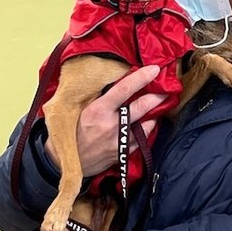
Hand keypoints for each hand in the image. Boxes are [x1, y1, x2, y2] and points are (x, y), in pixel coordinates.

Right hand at [44, 64, 165, 176]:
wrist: (64, 161)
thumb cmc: (70, 131)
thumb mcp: (79, 110)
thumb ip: (97, 98)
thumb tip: (115, 80)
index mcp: (98, 110)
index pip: (124, 89)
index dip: (141, 78)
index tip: (154, 69)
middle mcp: (111, 125)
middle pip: (141, 107)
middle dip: (157, 97)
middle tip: (167, 89)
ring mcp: (118, 141)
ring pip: (146, 126)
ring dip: (155, 115)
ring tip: (160, 106)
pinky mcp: (122, 154)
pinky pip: (141, 141)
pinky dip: (147, 131)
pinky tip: (149, 124)